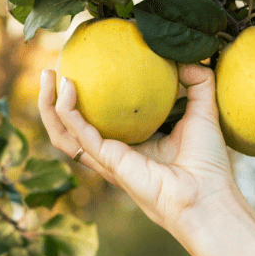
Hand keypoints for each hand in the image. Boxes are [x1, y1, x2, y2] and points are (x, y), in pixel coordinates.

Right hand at [38, 63, 237, 231]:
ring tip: (46, 75)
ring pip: (61, 133)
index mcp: (129, 144)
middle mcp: (112, 153)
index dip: (82, 99)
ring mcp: (106, 160)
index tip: (80, 68)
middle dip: (51, 101)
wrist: (208, 195)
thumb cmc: (208, 164)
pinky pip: (78, 134)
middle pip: (67, 128)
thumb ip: (198, 83)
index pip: (95, 121)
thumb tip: (187, 60)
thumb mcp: (203, 112)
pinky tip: (68, 86)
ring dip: (47, 105)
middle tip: (50, 71)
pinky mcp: (108, 161)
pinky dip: (67, 110)